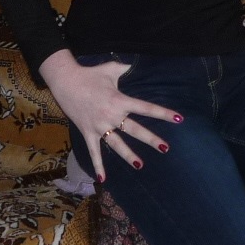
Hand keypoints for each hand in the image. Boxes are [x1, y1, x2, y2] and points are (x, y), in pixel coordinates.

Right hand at [39, 50, 181, 182]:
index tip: (179, 119)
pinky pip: (94, 152)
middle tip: (165, 148)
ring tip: (141, 165)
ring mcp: (99, 126)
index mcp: (120, 100)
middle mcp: (112, 115)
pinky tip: (103, 180)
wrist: (65, 80)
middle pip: (135, 129)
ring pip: (117, 144)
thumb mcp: (111, 69)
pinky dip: (98, 166)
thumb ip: (125, 68)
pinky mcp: (87, 132)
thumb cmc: (89, 74)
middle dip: (151, 139)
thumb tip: (133, 64)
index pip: (146, 108)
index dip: (163, 113)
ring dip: (129, 155)